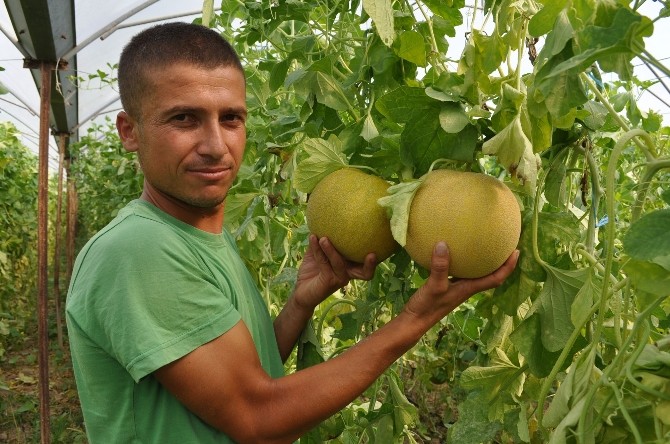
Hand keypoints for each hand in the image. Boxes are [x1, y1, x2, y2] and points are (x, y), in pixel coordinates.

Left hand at [292, 235, 377, 310]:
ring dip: (331, 249)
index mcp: (348, 267)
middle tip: (371, 253)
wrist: (300, 291)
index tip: (377, 246)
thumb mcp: (317, 254)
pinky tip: (313, 239)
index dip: (374, 258)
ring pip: (339, 262)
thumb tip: (323, 220)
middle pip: (365, 273)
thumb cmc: (311, 271)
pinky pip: (325, 263)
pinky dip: (318, 250)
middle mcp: (347, 274)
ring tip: (323, 237)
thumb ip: (323, 240)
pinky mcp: (329, 282)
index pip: (365, 264)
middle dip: (370, 264)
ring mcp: (339, 279)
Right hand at [404, 242, 518, 325]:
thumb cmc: (427, 307)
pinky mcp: (446, 286)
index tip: (517, 252)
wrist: (414, 322)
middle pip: (490, 275)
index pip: (496, 278)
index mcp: (469, 289)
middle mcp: (466, 288)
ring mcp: (457, 288)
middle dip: (500, 262)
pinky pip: (461, 272)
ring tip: (485, 246)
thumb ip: (440, 267)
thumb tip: (443, 244)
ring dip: (484, 262)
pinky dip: (464, 262)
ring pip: (477, 274)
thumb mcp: (434, 286)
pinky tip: (455, 252)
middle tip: (505, 245)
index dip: (508, 267)